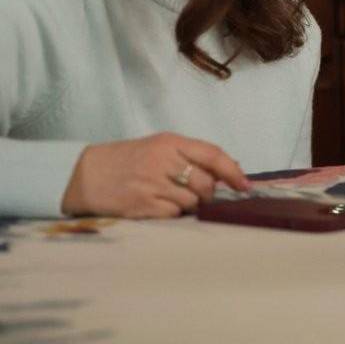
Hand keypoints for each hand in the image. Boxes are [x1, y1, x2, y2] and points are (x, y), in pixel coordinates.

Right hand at [60, 133, 251, 217]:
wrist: (85, 175)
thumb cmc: (128, 160)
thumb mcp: (159, 147)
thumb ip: (192, 156)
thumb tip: (232, 169)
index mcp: (169, 143)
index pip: (212, 155)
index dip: (233, 172)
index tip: (245, 186)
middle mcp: (162, 162)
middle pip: (206, 183)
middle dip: (210, 194)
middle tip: (202, 196)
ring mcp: (151, 185)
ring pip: (192, 202)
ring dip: (192, 206)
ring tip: (175, 199)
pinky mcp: (141, 206)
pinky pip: (174, 215)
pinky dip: (174, 215)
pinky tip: (161, 207)